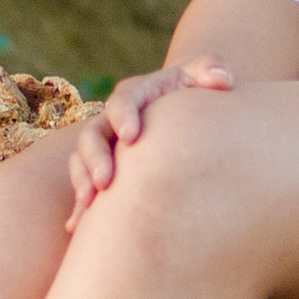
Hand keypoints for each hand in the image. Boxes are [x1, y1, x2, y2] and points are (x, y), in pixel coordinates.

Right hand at [65, 59, 232, 231]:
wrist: (181, 117)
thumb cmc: (193, 96)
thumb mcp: (200, 79)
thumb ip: (211, 70)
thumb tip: (222, 79)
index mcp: (135, 95)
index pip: (123, 100)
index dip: (123, 116)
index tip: (131, 137)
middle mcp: (112, 120)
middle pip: (92, 134)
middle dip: (95, 158)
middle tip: (105, 182)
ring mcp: (104, 146)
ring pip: (81, 161)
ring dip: (82, 181)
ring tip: (89, 204)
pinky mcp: (101, 169)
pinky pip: (83, 187)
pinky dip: (78, 207)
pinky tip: (76, 228)